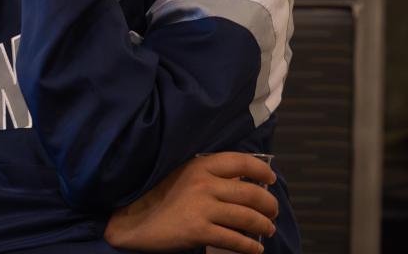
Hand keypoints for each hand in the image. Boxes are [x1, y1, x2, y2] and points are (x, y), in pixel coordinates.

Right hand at [104, 152, 278, 253]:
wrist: (134, 221)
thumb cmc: (159, 197)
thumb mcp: (182, 176)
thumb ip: (208, 175)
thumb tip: (243, 182)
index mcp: (199, 166)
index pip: (240, 162)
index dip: (262, 170)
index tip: (271, 179)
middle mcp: (203, 184)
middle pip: (251, 193)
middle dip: (270, 204)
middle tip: (273, 211)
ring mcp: (202, 208)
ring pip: (248, 217)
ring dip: (265, 225)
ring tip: (268, 228)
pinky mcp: (199, 231)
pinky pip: (235, 240)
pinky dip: (250, 247)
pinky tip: (255, 248)